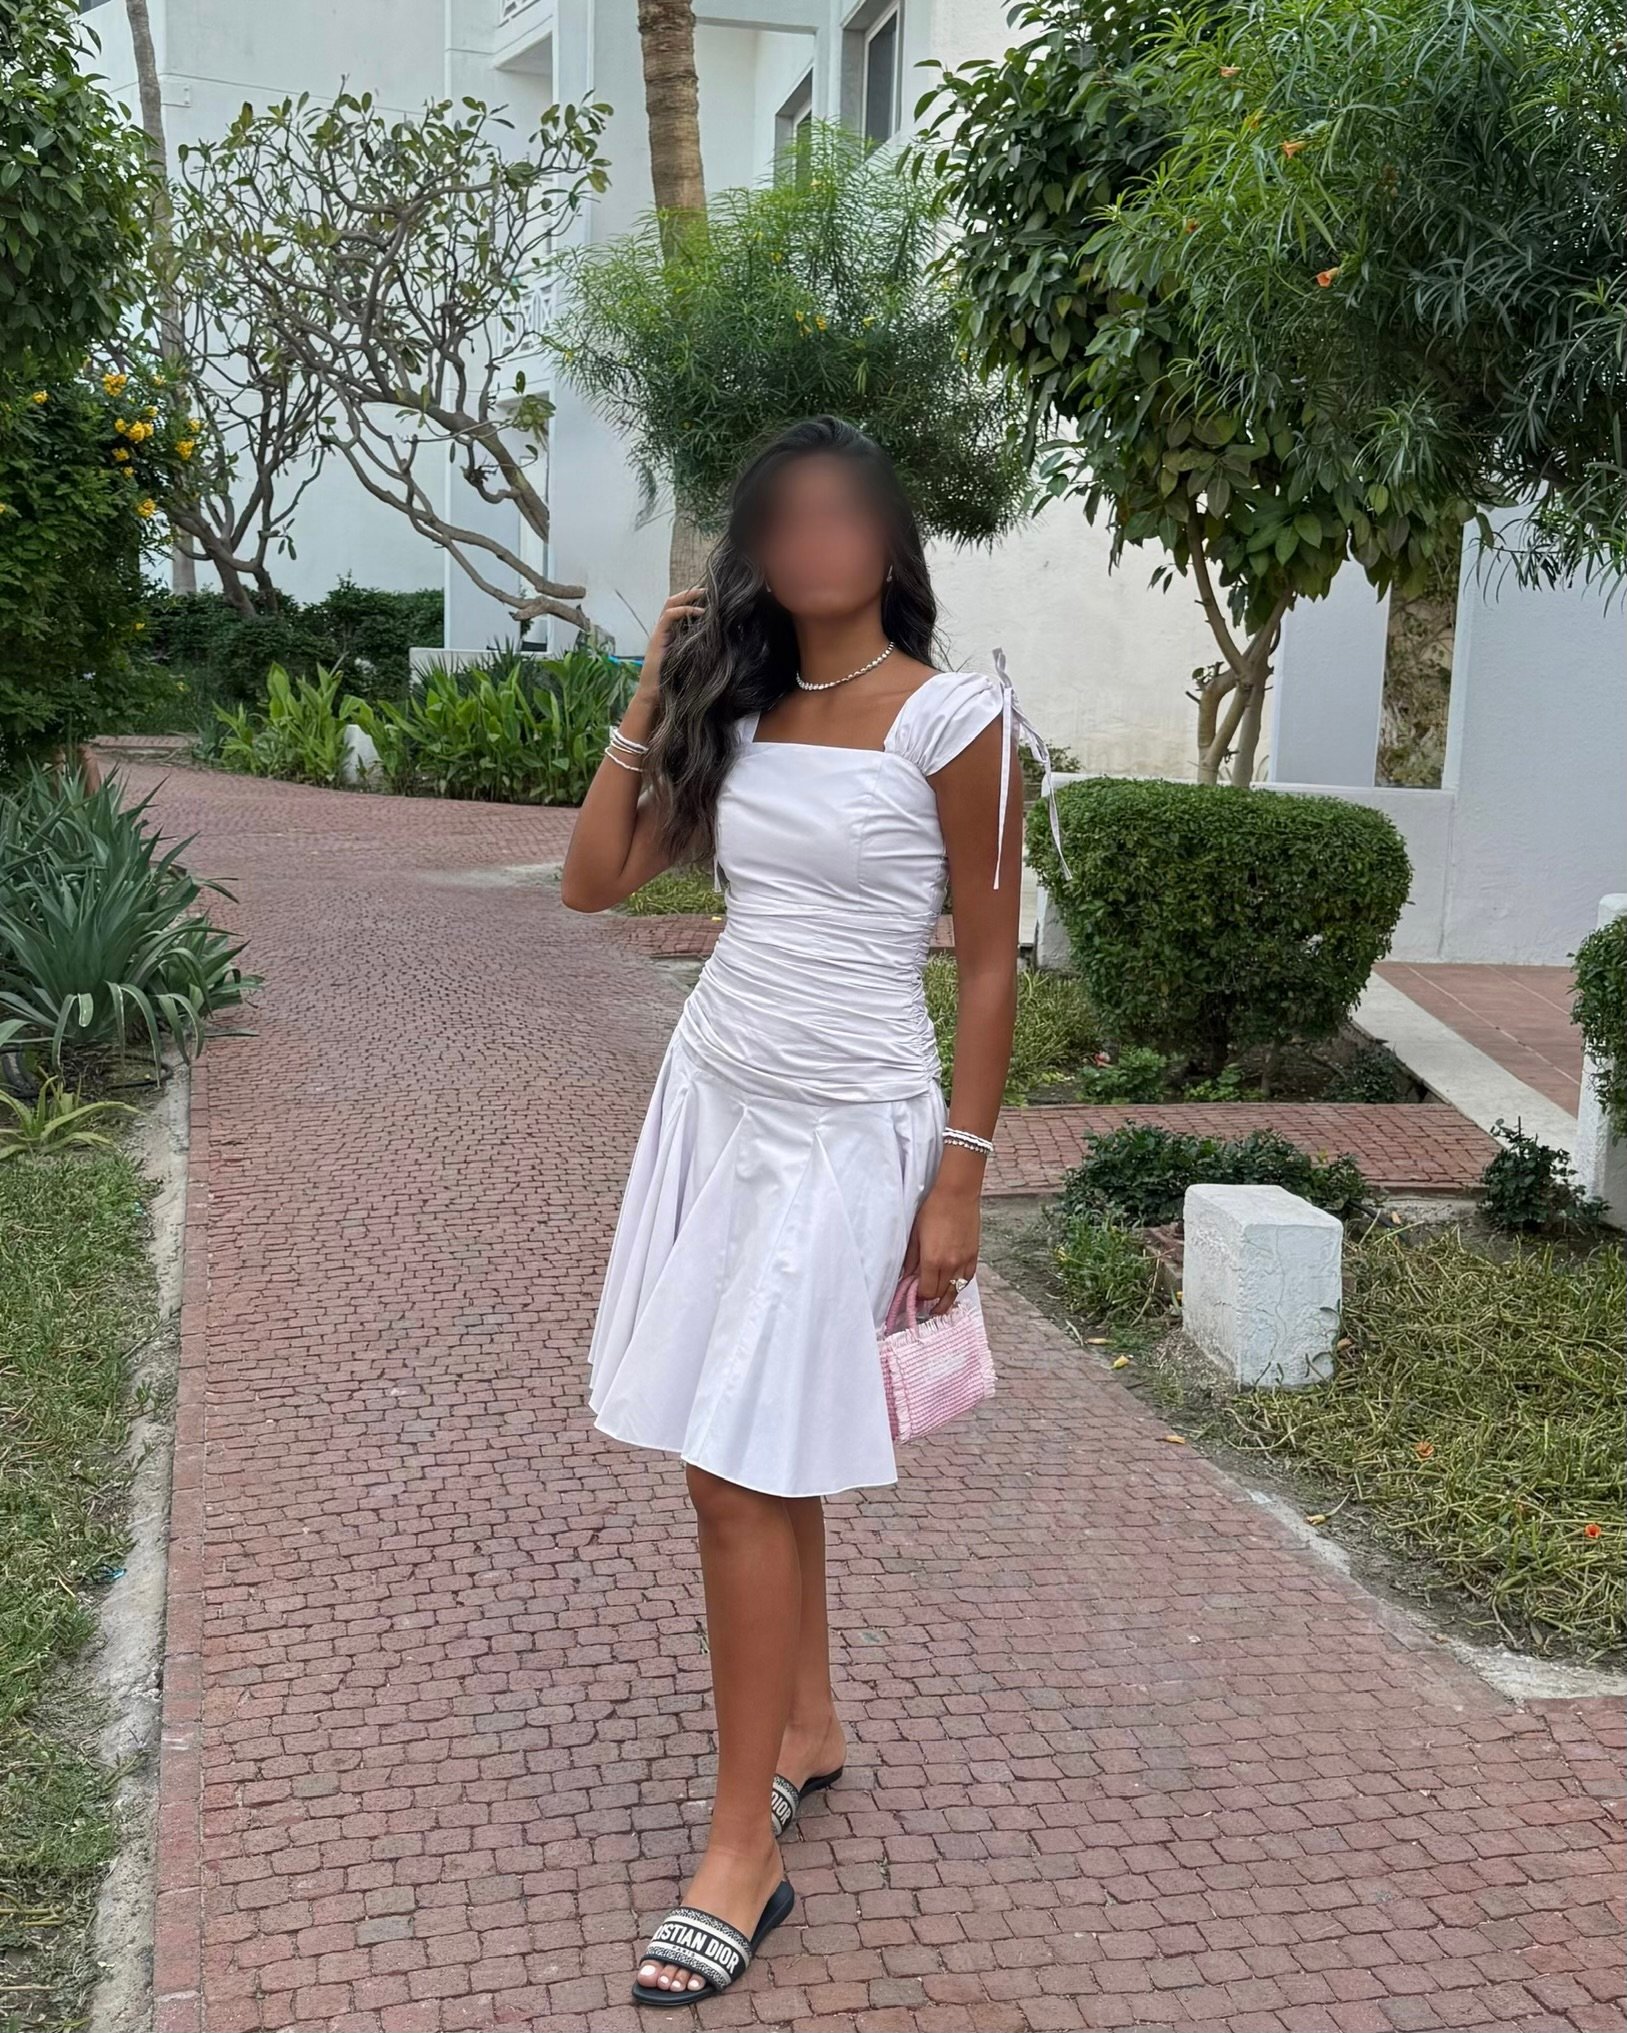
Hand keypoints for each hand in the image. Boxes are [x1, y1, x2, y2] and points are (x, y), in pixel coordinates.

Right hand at [640, 586, 704, 694]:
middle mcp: (664, 631)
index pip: (681, 609)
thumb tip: (725, 643)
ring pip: (670, 604)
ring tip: (705, 595)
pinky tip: (700, 612)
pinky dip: (684, 610)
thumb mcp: (694, 661)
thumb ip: (702, 650)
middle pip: (674, 602)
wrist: (656, 697)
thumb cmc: (676, 684)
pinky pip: (669, 616)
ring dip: (688, 597)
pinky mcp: (657, 638)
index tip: (712, 598)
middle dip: (691, 593)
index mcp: (672, 635)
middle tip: (709, 590)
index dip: (694, 601)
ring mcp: (659, 633)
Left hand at [902, 1181, 979, 1313]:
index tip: (914, 1296)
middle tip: (924, 1304)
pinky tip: (954, 1289)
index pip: (926, 1291)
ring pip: (955, 1290)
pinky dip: (959, 1286)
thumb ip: (911, 1259)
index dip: (919, 1297)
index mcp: (932, 1260)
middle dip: (931, 1301)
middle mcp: (949, 1265)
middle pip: (940, 1294)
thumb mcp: (915, 1234)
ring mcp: (964, 1261)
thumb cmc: (933, 1209)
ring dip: (946, 1299)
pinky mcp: (974, 1255)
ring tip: (939, 1307)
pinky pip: (967, 1279)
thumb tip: (907, 1275)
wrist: (957, 1194)